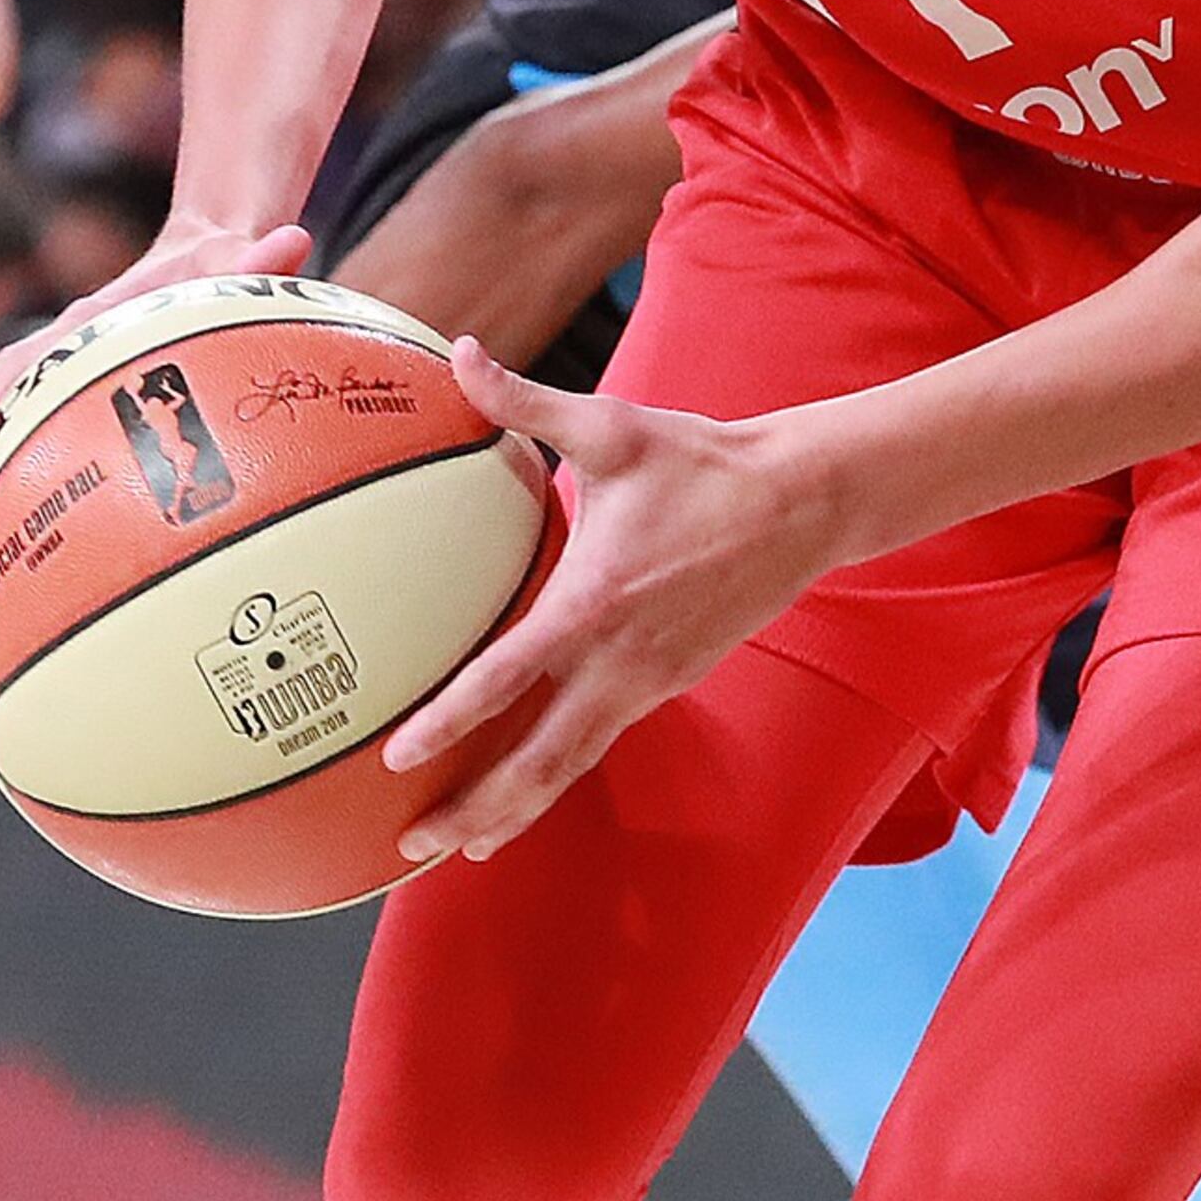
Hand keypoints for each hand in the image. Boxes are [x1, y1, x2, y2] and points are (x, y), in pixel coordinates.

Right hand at [0, 215, 310, 562]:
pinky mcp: (68, 406)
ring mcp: (57, 383)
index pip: (32, 357)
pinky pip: (23, 453)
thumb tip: (295, 240)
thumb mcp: (238, 260)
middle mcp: (59, 355)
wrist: (202, 253)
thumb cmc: (215, 266)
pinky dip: (0, 494)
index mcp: (90, 323)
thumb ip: (262, 257)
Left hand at [379, 350, 843, 862]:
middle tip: (412, 845)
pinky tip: (532, 786)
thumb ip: (524, 401)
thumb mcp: (612, 427)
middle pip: (536, 759)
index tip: (396, 760)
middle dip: (474, 809)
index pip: (505, 681)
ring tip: (465, 846)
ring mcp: (650, 679)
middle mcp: (619, 658)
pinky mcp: (672, 681)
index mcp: (592, 602)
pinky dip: (561, 773)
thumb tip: (458, 353)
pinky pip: (603, 738)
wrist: (804, 502)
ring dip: (516, 809)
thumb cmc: (703, 461)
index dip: (447, 723)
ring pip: (572, 764)